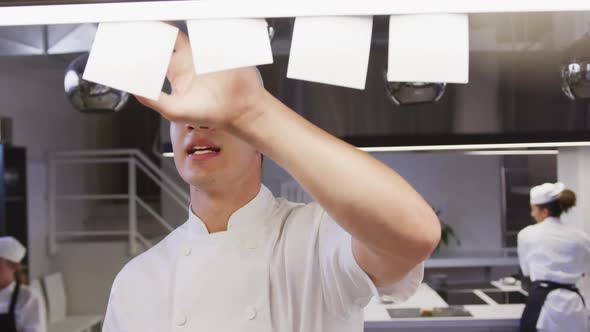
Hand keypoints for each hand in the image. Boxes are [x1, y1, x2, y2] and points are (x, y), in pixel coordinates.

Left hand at [136, 29, 264, 128]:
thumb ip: (153, 100)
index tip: (140, 42)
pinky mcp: (223, 47)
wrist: (240, 112)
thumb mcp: (175, 111)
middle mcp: (190, 59)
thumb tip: (135, 89)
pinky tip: (201, 33)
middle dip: (161, 28)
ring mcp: (207, 51)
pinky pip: (214, 31)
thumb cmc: (209, 114)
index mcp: (177, 71)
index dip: (147, 46)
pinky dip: (207, 27)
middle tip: (155, 27)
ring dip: (182, 23)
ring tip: (172, 20)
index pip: (157, 52)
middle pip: (171, 34)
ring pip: (191, 28)